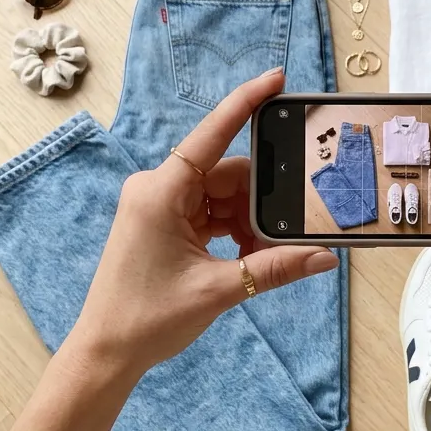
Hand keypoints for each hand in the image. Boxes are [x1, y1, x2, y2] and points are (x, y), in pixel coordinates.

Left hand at [69, 67, 337, 377]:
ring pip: (222, 196)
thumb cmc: (146, 319)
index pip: (212, 134)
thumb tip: (323, 257)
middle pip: (227, 175)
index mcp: (160, 191)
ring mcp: (160, 205)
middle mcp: (157, 189)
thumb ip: (274, 269)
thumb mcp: (219, 290)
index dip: (246, 103)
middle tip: (285, 235)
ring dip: (248, 223)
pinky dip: (233, 232)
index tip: (276, 79)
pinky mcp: (164, 223)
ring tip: (262, 259)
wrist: (106, 351)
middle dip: (260, 203)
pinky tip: (247, 259)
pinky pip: (210, 213)